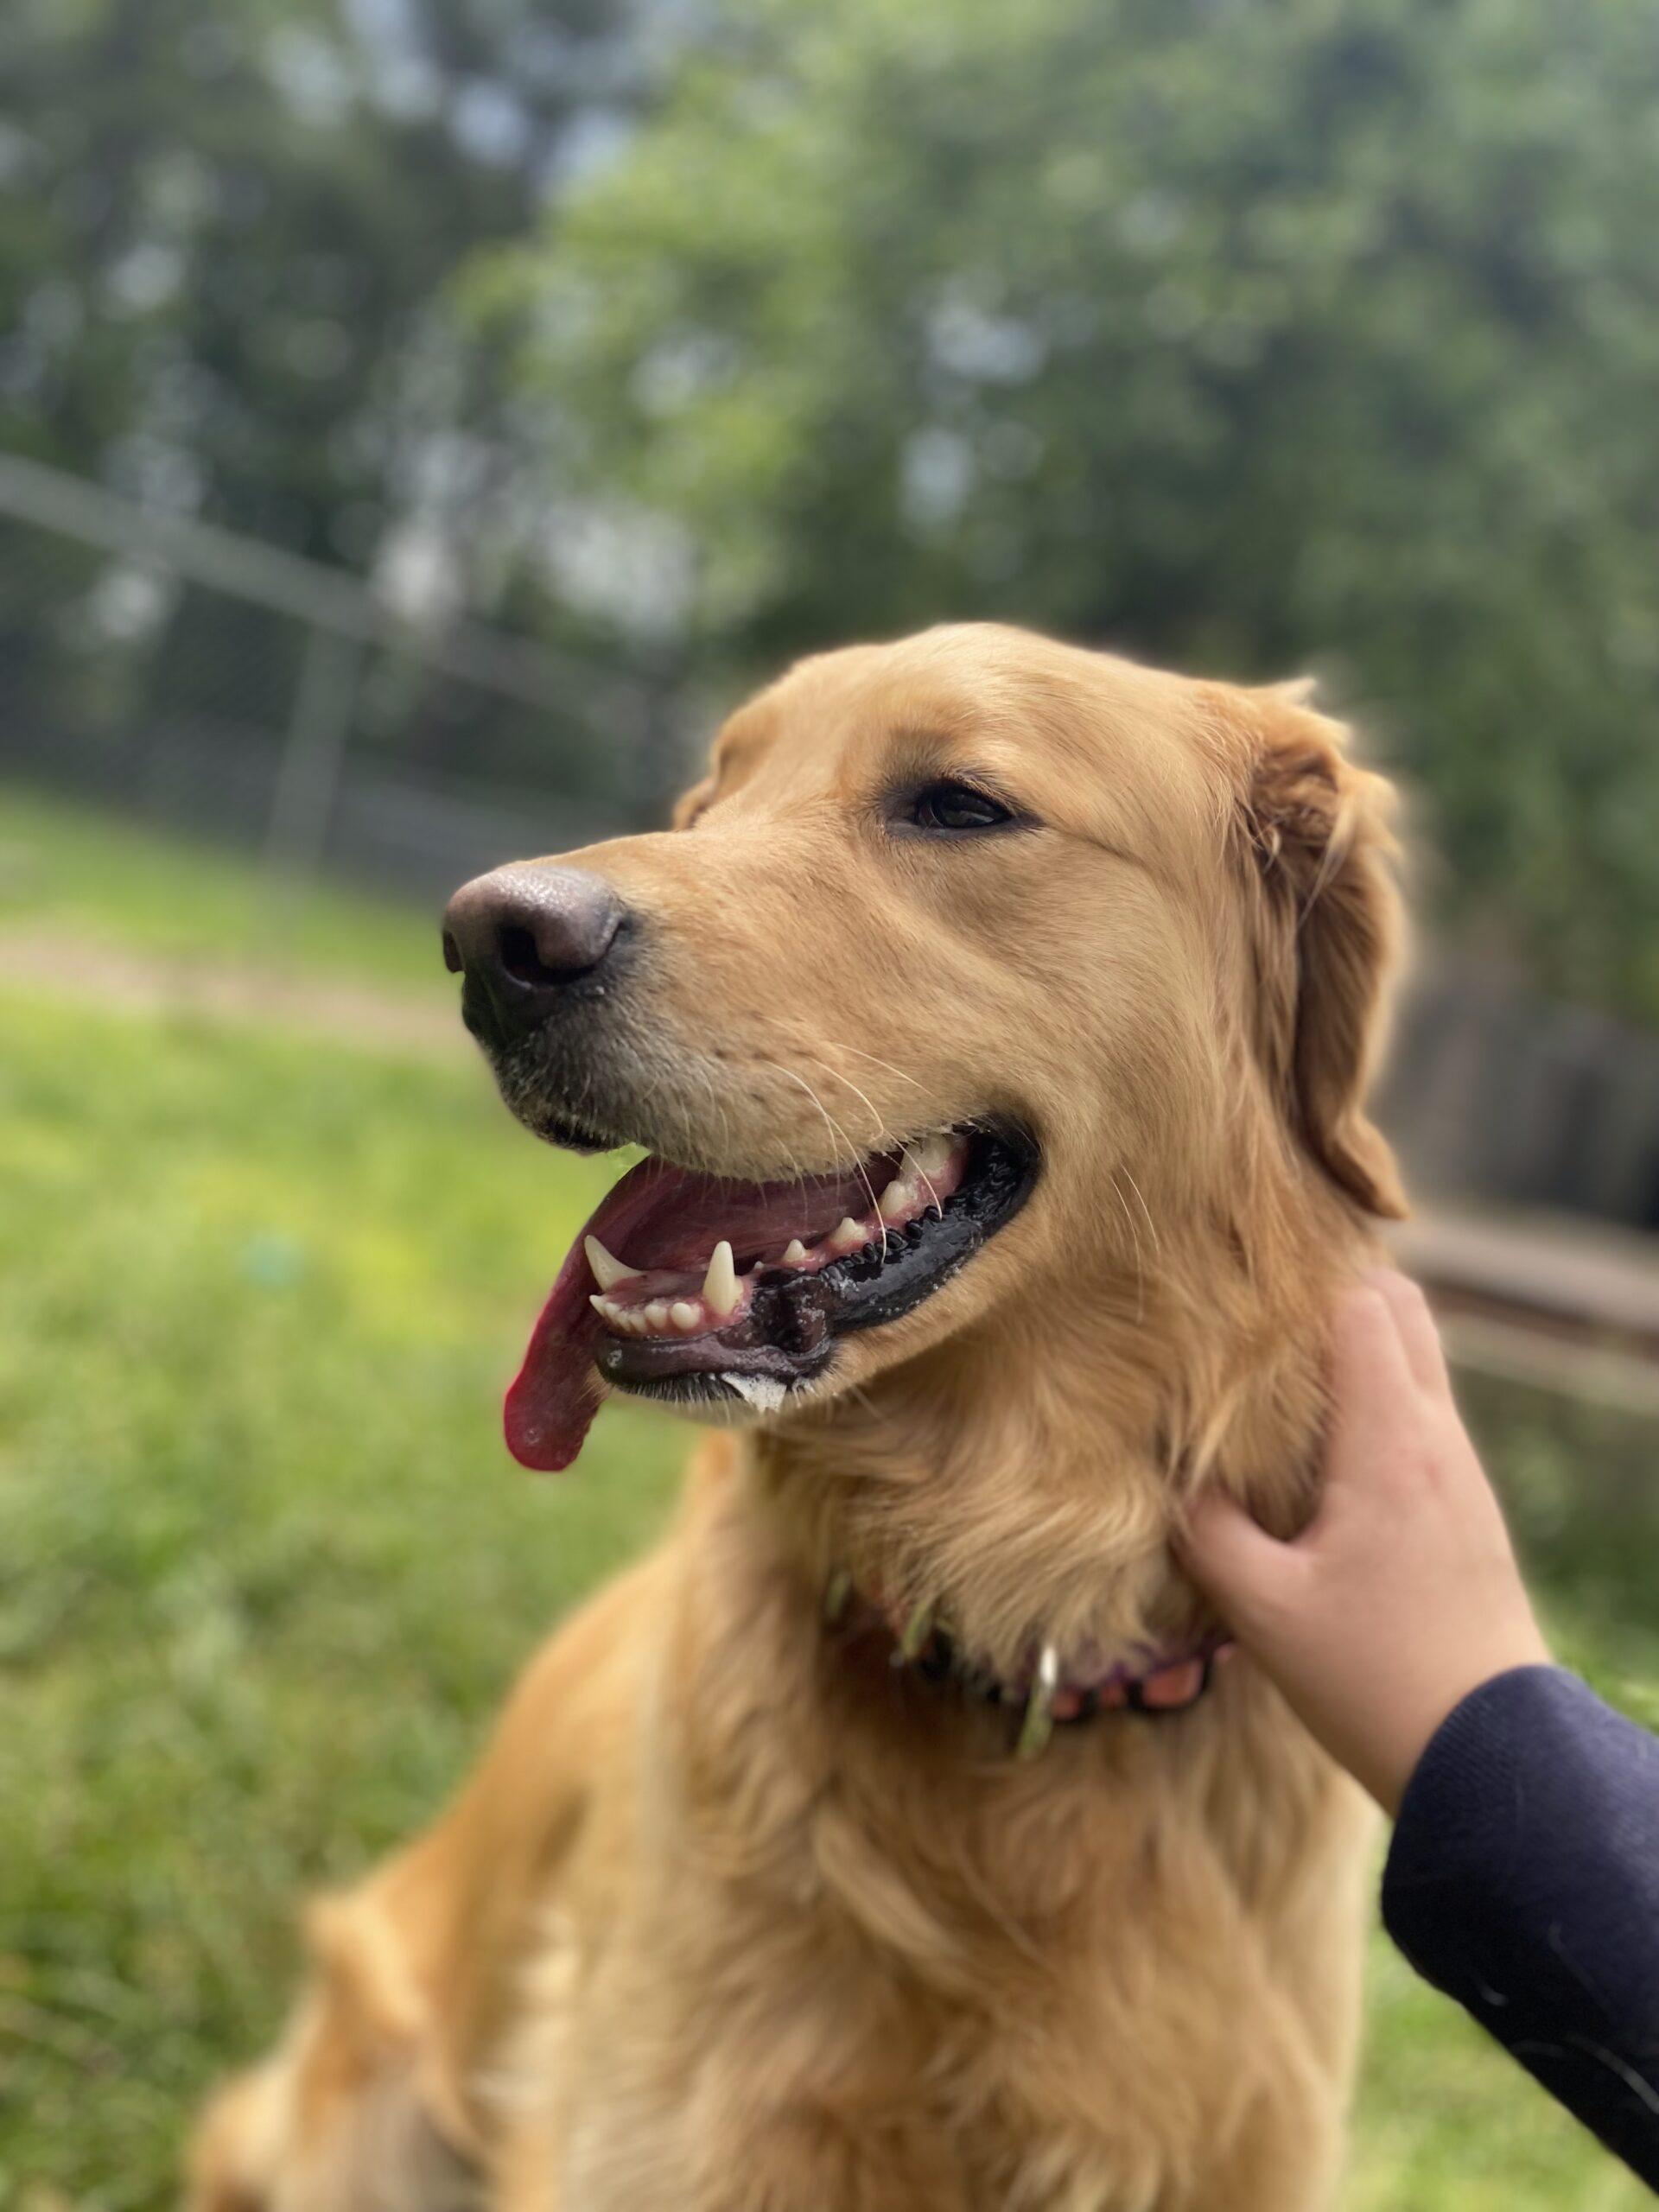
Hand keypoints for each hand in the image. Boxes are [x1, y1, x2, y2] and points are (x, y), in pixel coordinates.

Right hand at [1179, 1268, 1550, 1812]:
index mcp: (1391, 1443)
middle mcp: (1439, 1439)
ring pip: (1418, 1362)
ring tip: (1277, 1373)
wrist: (1488, 1756)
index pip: (1362, 1305)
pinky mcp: (1469, 1509)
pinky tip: (1322, 1442)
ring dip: (1357, 1348)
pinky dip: (1378, 1397)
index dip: (1300, 1283)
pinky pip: (1425, 1415)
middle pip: (1404, 1311)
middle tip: (1257, 1316)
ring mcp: (1463, 1473)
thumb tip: (1169, 1475)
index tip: (1236, 1293)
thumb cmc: (1372, 1679)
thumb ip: (1207, 1530)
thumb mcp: (1262, 1610)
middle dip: (1335, 1292)